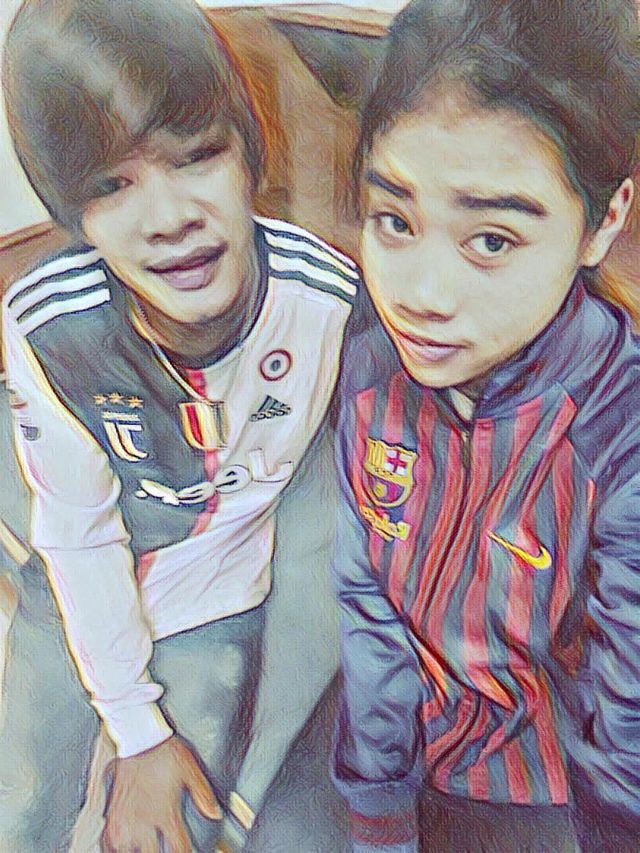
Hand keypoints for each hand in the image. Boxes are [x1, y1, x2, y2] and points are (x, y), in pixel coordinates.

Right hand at [101, 735, 221, 852]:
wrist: (139, 737)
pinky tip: (126, 848)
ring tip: (146, 849)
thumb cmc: (164, 751)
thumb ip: (204, 794)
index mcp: (166, 812)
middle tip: (166, 851)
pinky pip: (109, 845)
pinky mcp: (113, 815)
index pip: (179, 848)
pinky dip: (118, 850)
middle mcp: (144, 820)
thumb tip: (216, 814)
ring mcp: (126, 820)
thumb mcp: (190, 769)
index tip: (188, 852)